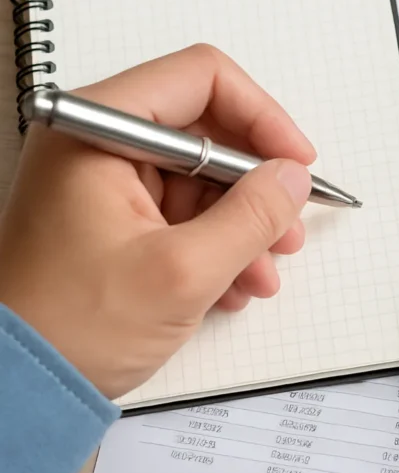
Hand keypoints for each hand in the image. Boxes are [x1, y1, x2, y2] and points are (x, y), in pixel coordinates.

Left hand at [0, 44, 314, 398]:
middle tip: (287, 231)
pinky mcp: (111, 221)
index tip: (297, 164)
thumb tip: (294, 178)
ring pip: (201, 179)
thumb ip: (251, 217)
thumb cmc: (72, 329)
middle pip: (207, 132)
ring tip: (262, 275)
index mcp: (97, 131)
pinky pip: (182, 213)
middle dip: (257, 185)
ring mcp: (103, 184)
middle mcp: (97, 144)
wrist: (13, 393)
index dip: (262, 116)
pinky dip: (216, 244)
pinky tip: (233, 287)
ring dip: (243, 225)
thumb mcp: (183, 273)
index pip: (201, 79)